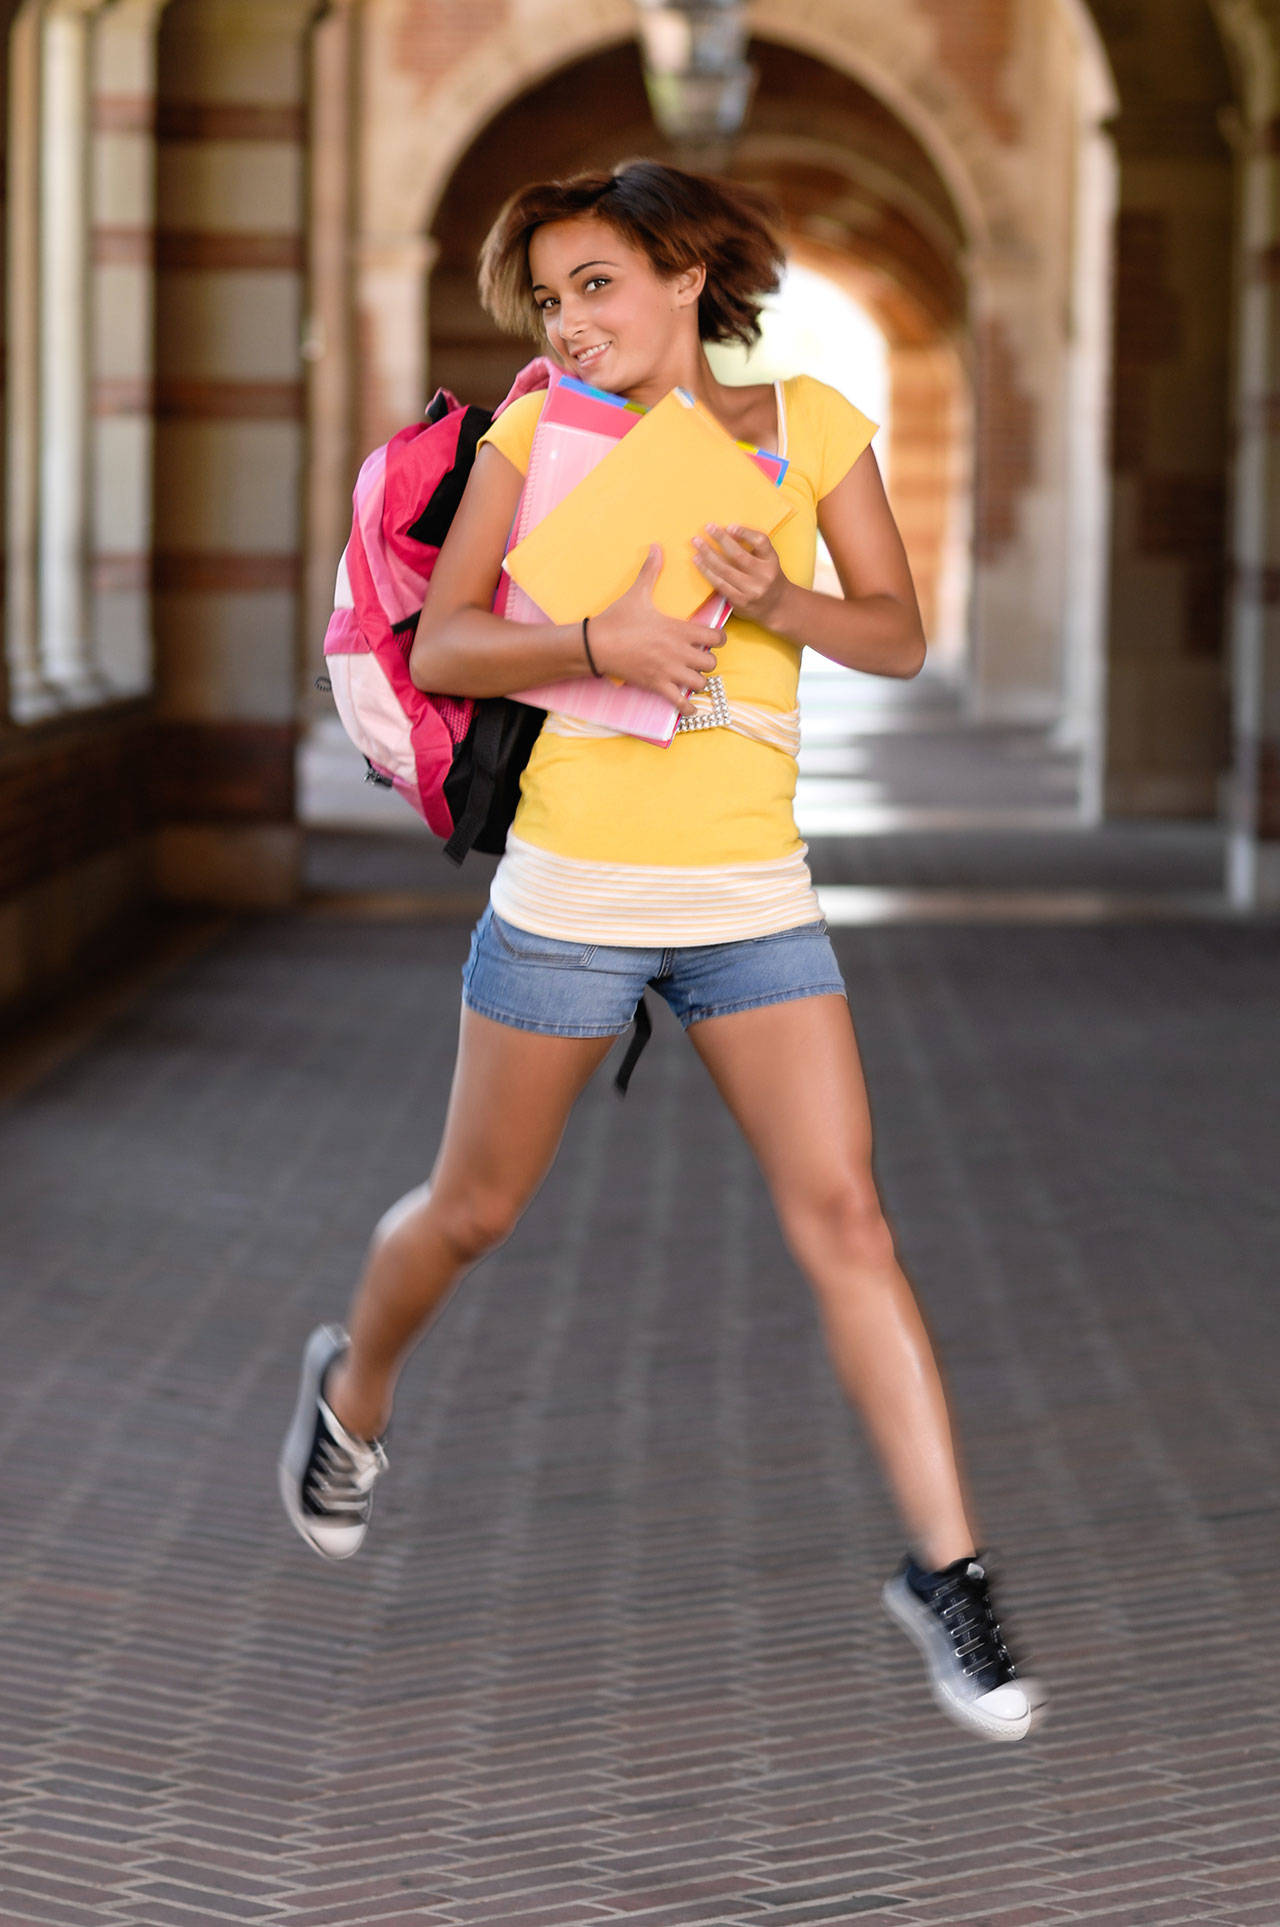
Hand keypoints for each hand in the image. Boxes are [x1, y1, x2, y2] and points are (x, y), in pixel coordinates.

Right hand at [588, 546, 719, 716]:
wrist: (596, 644)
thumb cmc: (618, 619)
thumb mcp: (637, 593)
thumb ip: (651, 572)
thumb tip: (656, 547)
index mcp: (678, 629)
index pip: (717, 637)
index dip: (719, 638)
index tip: (712, 638)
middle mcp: (678, 652)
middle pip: (712, 662)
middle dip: (709, 661)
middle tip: (700, 658)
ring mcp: (668, 671)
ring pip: (700, 683)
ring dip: (699, 681)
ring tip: (691, 677)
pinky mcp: (656, 685)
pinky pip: (680, 703)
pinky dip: (687, 707)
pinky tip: (688, 705)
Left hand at [692, 524, 786, 624]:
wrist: (777, 607)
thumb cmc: (767, 578)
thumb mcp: (768, 561)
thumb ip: (753, 548)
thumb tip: (727, 532)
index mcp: (772, 562)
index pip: (761, 542)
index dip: (745, 533)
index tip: (730, 526)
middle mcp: (764, 576)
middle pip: (739, 555)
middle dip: (721, 539)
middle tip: (708, 527)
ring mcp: (752, 591)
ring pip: (726, 570)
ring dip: (708, 555)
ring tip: (697, 543)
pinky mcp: (740, 602)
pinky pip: (720, 584)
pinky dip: (707, 571)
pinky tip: (698, 561)